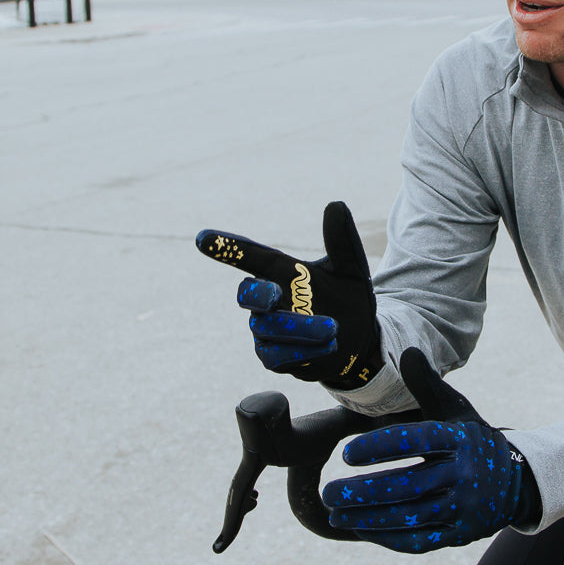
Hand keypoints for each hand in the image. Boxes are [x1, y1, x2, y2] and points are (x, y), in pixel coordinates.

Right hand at [195, 202, 381, 390]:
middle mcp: (268, 301)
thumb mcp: (351, 268)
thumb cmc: (348, 297)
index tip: (203, 239)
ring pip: (267, 329)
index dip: (227, 248)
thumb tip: (336, 205)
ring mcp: (267, 331)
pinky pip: (277, 356)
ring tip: (333, 328)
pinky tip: (329, 347)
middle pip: (248, 295)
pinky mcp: (274, 358)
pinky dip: (303, 352)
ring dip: (300, 328)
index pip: (251, 257)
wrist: (360, 339)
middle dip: (258, 293)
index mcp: (282, 273)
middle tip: (275, 294)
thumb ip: (342, 241)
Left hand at [321, 348, 539, 552]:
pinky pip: (419, 541)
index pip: (417, 441)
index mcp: (460, 440)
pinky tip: (360, 529)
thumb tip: (407, 351)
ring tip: (334, 513)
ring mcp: (463, 509)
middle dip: (364, 492)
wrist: (515, 481)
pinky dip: (387, 537)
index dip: (380, 446)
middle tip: (328, 492)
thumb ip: (427, 384)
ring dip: (368, 519)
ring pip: (410, 517)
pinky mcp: (459, 535)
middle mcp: (464, 475)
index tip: (346, 453)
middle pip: (408, 486)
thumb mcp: (454, 408)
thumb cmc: (470, 438)